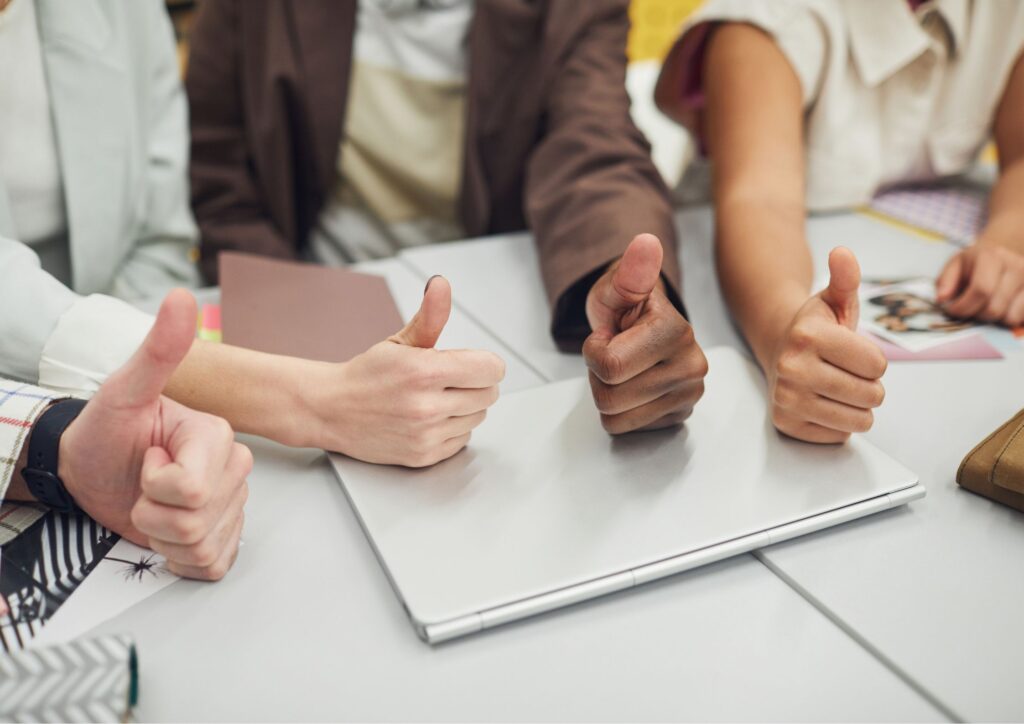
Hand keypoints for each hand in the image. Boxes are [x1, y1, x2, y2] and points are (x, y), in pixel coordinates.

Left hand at [60, 290, 251, 580]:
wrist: (91, 471)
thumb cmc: (105, 433)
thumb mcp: (124, 391)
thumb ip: (158, 350)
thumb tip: (180, 299)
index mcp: (219, 438)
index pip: (193, 489)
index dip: (155, 484)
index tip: (146, 459)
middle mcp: (234, 471)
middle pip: (198, 521)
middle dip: (155, 513)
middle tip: (143, 485)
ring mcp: (232, 506)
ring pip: (202, 547)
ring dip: (162, 536)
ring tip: (151, 506)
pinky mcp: (224, 537)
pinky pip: (211, 565)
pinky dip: (178, 558)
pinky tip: (167, 532)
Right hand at [316, 276, 505, 466]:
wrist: (331, 410)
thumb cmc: (366, 375)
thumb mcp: (400, 341)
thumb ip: (430, 315)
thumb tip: (441, 285)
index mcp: (425, 372)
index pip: (491, 370)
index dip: (485, 364)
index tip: (472, 363)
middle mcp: (427, 406)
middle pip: (489, 394)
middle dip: (475, 384)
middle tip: (450, 380)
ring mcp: (426, 434)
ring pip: (478, 417)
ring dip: (465, 407)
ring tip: (436, 399)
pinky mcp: (424, 455)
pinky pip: (463, 439)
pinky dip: (452, 429)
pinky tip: (430, 418)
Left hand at [583, 233, 707, 433]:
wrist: (640, 328)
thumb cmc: (625, 309)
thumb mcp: (617, 286)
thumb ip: (629, 272)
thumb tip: (646, 244)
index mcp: (676, 332)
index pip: (609, 367)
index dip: (593, 352)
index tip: (607, 336)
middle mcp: (692, 366)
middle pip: (610, 397)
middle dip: (599, 375)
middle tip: (613, 354)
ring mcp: (688, 394)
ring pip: (615, 418)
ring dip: (607, 394)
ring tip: (622, 369)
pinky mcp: (679, 415)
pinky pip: (626, 429)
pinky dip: (620, 411)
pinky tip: (632, 386)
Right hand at [767, 248, 886, 443]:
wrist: (779, 350)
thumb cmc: (817, 328)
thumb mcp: (835, 300)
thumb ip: (845, 278)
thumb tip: (843, 253)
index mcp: (808, 336)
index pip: (877, 366)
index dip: (874, 360)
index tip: (853, 352)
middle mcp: (792, 368)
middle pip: (871, 395)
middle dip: (869, 385)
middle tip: (847, 372)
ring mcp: (786, 399)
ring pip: (859, 419)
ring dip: (858, 406)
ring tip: (839, 388)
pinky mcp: (786, 423)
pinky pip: (839, 436)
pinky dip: (839, 423)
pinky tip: (823, 402)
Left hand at [936, 243, 1023, 325]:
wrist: (1003, 255)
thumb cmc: (973, 265)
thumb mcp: (954, 266)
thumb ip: (945, 282)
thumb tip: (942, 299)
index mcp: (992, 256)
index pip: (981, 290)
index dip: (963, 307)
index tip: (952, 310)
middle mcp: (1016, 265)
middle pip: (994, 308)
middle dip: (976, 315)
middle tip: (969, 310)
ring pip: (1010, 317)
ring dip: (994, 319)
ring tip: (987, 306)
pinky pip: (1022, 319)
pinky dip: (1009, 319)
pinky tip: (1003, 308)